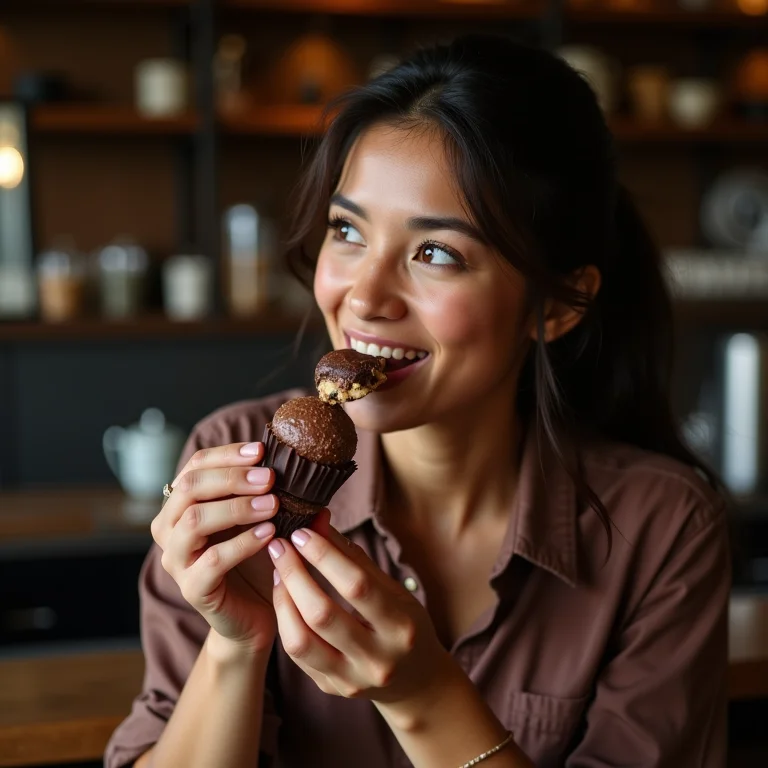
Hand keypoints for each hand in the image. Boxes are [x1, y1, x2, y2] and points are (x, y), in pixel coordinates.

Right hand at [150, 441, 278, 651]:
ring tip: (273, 505)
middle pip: (189, 488)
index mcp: (181, 505)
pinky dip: (242, 543)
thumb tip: (303, 465)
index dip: (227, 454)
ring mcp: (177, 560)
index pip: (195, 466)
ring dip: (236, 507)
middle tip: (269, 477)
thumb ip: (273, 492)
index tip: (261, 450)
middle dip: (231, 477)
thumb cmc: (256, 559)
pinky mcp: (192, 589)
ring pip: (193, 521)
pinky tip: (269, 535)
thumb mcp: (262, 518)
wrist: (253, 615)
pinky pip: (212, 560)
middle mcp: (170, 529)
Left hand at [268, 513, 451, 704]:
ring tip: (277, 570)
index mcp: (400, 626)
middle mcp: (377, 658)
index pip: (356, 586)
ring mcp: (352, 679)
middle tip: (279, 545)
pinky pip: (298, 655)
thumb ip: (357, 561)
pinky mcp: (332, 688)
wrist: (416, 682)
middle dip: (294, 573)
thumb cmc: (406, 625)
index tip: (302, 532)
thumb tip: (320, 523)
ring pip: (301, 641)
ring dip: (283, 599)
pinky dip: (286, 620)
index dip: (325, 556)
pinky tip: (284, 596)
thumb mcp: (395, 591)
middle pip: (322, 614)